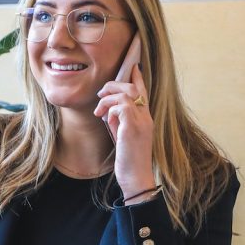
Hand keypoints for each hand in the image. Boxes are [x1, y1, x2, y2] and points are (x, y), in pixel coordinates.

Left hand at [93, 65, 155, 197]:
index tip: (133, 67)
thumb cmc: (129, 160)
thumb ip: (119, 122)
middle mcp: (146, 117)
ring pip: (126, 94)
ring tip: (99, 110)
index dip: (137, 78)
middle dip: (114, 85)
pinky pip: (121, 106)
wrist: (136, 178)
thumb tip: (108, 111)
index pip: (143, 92)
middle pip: (133, 88)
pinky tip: (106, 119)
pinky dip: (110, 110)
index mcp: (145, 118)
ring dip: (108, 98)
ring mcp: (141, 122)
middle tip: (100, 94)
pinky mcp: (133, 128)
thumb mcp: (123, 136)